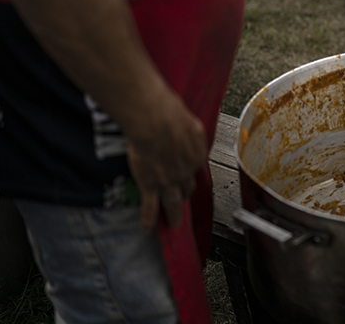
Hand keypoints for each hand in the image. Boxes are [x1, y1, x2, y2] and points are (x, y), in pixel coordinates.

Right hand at [125, 92, 207, 232]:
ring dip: (174, 214)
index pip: (195, 166)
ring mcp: (168, 180)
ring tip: (175, 224)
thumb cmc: (170, 114)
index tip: (185, 170)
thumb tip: (191, 133)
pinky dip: (148, 220)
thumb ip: (191, 133)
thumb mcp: (190, 123)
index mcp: (197, 154)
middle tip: (184, 199)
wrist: (154, 121)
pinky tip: (147, 229)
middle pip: (187, 187)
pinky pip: (150, 207)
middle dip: (185, 193)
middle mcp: (186, 171)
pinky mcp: (150, 185)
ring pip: (173, 202)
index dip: (189, 169)